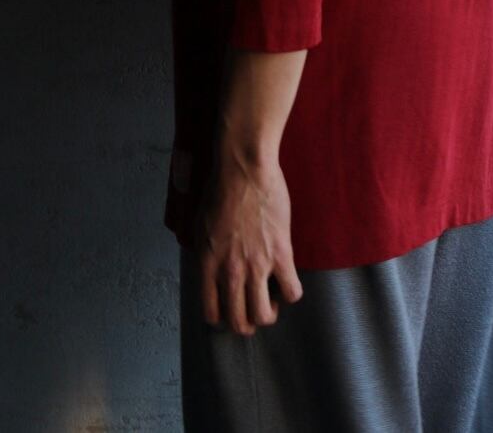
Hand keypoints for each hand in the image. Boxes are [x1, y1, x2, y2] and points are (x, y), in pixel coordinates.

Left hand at [195, 149, 303, 335]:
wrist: (244, 168)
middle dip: (247, 324)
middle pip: (238, 322)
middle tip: (253, 310)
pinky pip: (291, 291)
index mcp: (207, 264)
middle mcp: (229, 271)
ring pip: (263, 315)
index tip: (230, 310)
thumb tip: (212, 271)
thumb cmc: (220, 190)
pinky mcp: (281, 254)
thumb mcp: (200, 226)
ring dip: (268, 313)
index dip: (222, 319)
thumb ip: (206, 254)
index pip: (211, 313)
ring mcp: (256, 265)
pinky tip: (288, 281)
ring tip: (270, 299)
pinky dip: (291, 294)